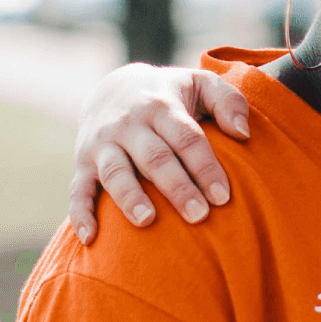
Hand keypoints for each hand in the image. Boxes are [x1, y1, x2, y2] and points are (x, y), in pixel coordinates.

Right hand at [67, 64, 251, 242]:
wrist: (114, 88)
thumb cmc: (170, 94)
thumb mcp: (201, 83)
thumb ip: (228, 101)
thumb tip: (243, 134)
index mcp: (161, 106)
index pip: (186, 137)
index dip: (205, 167)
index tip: (223, 196)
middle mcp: (129, 125)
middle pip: (154, 157)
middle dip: (176, 187)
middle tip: (198, 215)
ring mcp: (102, 144)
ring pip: (115, 172)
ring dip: (130, 197)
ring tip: (148, 221)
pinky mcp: (82, 163)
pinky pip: (77, 190)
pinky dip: (80, 214)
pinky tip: (91, 238)